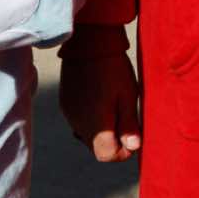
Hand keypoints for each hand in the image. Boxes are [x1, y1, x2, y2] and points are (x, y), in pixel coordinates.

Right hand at [60, 44, 142, 161]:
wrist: (88, 41)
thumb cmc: (113, 69)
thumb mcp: (128, 95)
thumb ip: (129, 124)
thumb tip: (133, 148)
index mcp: (95, 124)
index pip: (107, 156)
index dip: (123, 152)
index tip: (132, 136)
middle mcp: (78, 123)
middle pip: (97, 147)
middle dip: (113, 140)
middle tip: (125, 118)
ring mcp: (69, 113)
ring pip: (87, 135)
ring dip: (101, 129)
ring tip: (112, 106)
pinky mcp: (65, 103)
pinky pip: (79, 121)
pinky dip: (90, 118)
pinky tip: (99, 99)